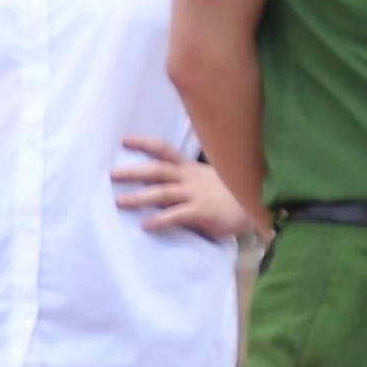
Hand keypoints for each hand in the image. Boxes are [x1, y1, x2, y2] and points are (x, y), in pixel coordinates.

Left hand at [114, 129, 249, 242]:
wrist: (255, 205)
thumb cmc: (228, 194)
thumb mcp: (206, 180)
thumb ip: (185, 179)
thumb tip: (159, 182)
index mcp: (189, 168)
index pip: (163, 150)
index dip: (143, 143)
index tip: (123, 140)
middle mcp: (189, 178)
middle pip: (156, 170)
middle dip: (133, 171)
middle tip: (111, 174)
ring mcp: (195, 194)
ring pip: (162, 193)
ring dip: (139, 197)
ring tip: (119, 201)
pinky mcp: (201, 211)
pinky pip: (177, 215)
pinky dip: (160, 220)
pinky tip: (146, 225)